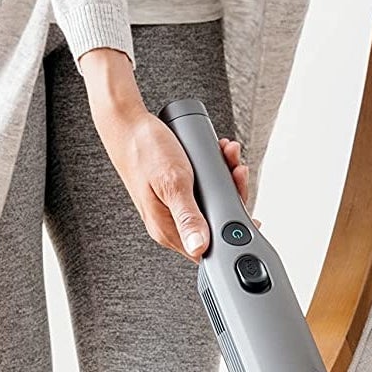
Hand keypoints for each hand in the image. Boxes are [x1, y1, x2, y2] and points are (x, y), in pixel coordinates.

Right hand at [80, 49, 247, 260]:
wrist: (125, 124)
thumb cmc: (143, 150)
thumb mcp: (172, 182)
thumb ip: (187, 216)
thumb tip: (199, 247)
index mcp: (167, 230)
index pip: (208, 248)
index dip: (231, 233)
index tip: (246, 212)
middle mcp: (170, 223)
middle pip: (214, 224)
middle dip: (233, 197)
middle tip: (236, 172)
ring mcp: (173, 208)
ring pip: (211, 204)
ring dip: (226, 180)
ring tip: (228, 156)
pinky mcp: (174, 193)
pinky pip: (203, 190)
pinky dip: (216, 173)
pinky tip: (219, 156)